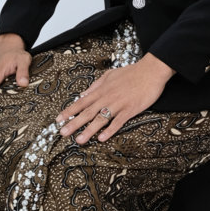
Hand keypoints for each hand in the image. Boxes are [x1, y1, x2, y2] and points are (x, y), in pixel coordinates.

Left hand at [56, 53, 174, 143]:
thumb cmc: (131, 73)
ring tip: (79, 140)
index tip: (59, 120)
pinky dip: (110, 130)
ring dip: (89, 130)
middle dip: (74, 123)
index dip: (69, 111)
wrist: (151, 70)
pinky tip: (102, 138)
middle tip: (62, 133)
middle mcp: (107, 97)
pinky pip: (118, 121)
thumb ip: (96, 85)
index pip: (81, 102)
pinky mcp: (130, 109)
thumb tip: (83, 94)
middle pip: (87, 112)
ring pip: (100, 118)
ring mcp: (118, 104)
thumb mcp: (110, 75)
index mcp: (102, 89)